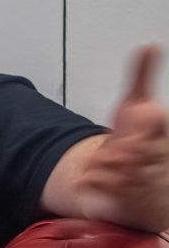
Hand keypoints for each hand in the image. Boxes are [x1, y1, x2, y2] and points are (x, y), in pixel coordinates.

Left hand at [77, 45, 168, 231]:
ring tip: (98, 167)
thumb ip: (141, 75)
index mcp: (161, 134)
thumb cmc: (133, 137)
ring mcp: (149, 183)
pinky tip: (87, 181)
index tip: (131, 125)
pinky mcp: (132, 203)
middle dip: (114, 152)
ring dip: (101, 168)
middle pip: (133, 151)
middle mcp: (162, 160)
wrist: (126, 178)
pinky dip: (91, 184)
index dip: (137, 127)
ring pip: (121, 171)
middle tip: (106, 155)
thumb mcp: (136, 104)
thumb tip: (149, 44)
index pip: (152, 122)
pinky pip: (108, 191)